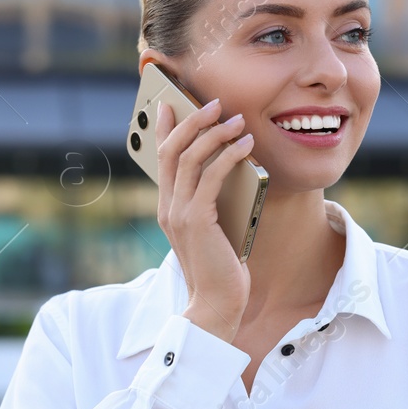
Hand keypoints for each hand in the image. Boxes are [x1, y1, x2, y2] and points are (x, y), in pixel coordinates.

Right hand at [155, 96, 254, 343]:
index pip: (161, 159)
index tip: (171, 103)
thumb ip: (212, 204)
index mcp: (167, 208)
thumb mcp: (213, 230)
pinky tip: (246, 146)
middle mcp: (168, 207)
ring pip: (190, 157)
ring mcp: (179, 213)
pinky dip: (229, 155)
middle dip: (192, 120)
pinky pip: (212, 176)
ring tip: (236, 120)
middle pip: (172, 150)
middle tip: (213, 103)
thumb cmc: (220, 270)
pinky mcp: (197, 220)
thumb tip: (230, 170)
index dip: (164, 128)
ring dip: (214, 133)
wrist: (215, 305)